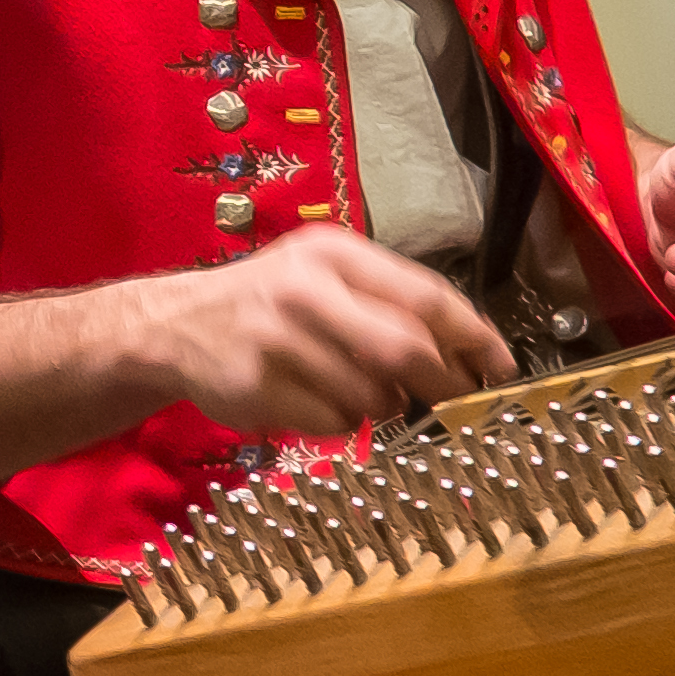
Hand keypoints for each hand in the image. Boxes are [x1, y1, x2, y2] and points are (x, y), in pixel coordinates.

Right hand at [139, 226, 510, 436]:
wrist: (174, 325)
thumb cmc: (268, 301)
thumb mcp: (323, 275)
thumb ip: (388, 300)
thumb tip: (469, 353)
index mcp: (332, 254)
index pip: (425, 295)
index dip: (473, 335)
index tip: (500, 365)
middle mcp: (305, 290)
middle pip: (406, 348)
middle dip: (443, 382)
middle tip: (455, 399)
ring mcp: (278, 340)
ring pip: (373, 393)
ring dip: (384, 403)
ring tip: (360, 389)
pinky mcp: (258, 386)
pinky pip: (334, 421)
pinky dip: (342, 421)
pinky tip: (317, 399)